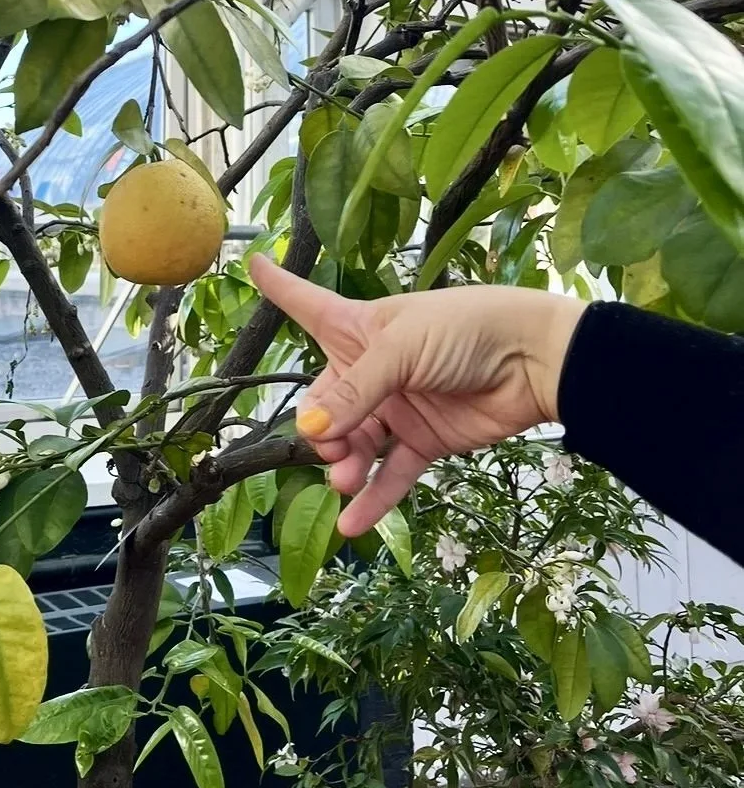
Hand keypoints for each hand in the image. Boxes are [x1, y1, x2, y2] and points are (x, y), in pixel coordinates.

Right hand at [249, 255, 586, 537]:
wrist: (535, 361)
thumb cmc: (466, 330)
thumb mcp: (401, 348)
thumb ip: (356, 391)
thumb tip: (312, 432)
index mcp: (359, 328)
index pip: (308, 305)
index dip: (280, 287)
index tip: (253, 262)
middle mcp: (371, 368)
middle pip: (324, 401)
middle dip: (321, 428)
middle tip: (333, 446)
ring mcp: (397, 407)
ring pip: (354, 442)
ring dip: (344, 466)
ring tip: (345, 482)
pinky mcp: (424, 441)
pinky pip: (391, 474)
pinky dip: (374, 500)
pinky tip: (352, 525)